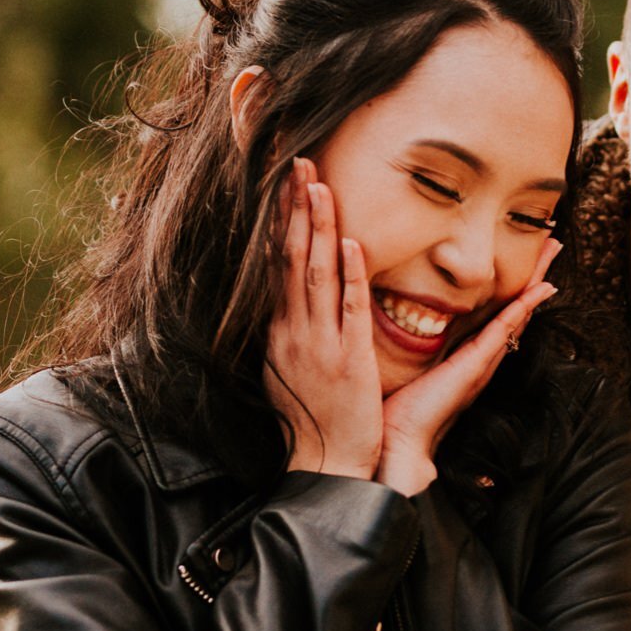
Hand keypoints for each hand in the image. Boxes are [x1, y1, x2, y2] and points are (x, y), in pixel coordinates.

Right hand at [263, 159, 383, 478]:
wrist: (323, 468)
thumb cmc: (310, 423)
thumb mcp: (286, 371)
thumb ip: (288, 332)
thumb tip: (285, 302)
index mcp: (279, 331)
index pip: (276, 264)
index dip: (280, 220)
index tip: (283, 183)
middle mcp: (293, 331)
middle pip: (291, 257)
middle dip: (294, 208)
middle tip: (298, 163)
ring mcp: (320, 344)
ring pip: (316, 274)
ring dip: (318, 227)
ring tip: (318, 185)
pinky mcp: (349, 360)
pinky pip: (350, 310)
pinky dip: (351, 276)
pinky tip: (353, 244)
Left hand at [375, 238, 560, 496]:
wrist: (397, 444)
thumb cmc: (394, 409)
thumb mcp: (400, 362)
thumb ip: (403, 339)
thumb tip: (392, 313)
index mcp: (462, 353)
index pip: (491, 310)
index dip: (508, 282)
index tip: (520, 254)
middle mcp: (479, 356)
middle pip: (512, 307)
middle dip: (532, 274)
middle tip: (551, 242)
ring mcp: (481, 362)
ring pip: (515, 313)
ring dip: (535, 282)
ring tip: (552, 253)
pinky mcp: (475, 367)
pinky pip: (504, 330)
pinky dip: (524, 308)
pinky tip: (541, 289)